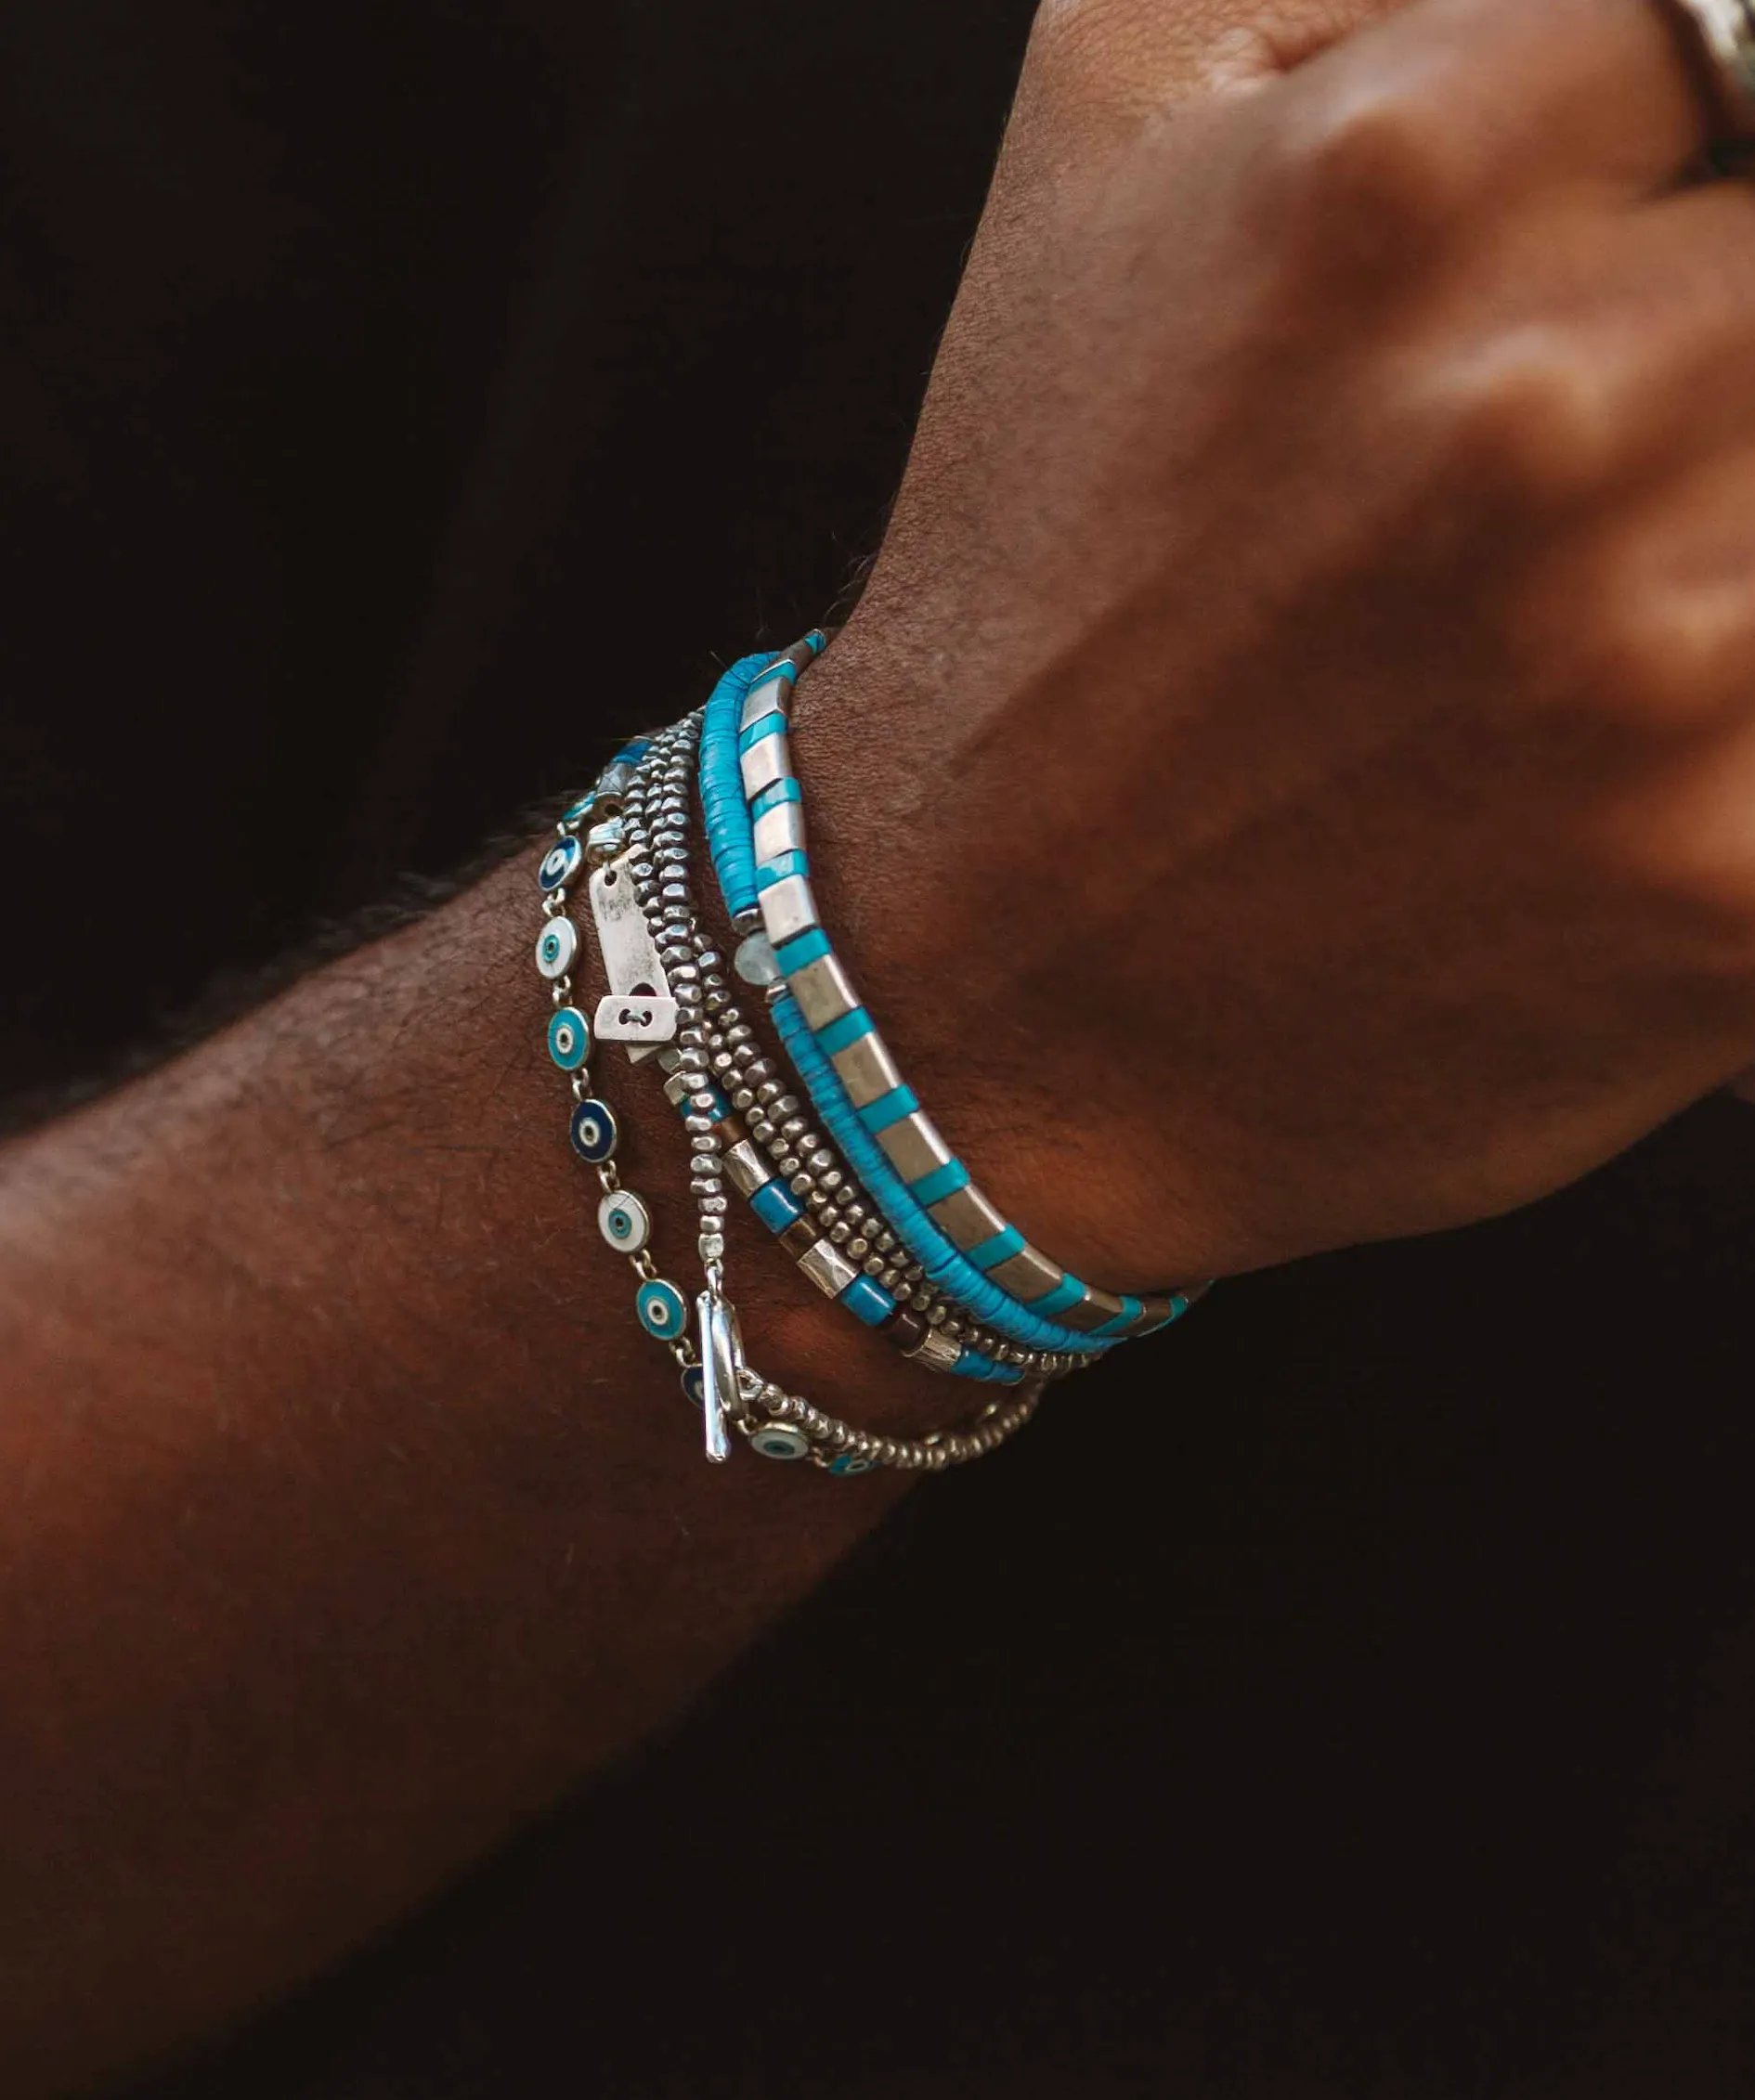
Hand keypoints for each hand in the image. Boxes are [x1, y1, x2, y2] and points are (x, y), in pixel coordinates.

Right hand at [801, 0, 1754, 1284]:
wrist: (986, 970)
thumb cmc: (1040, 573)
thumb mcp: (1102, 142)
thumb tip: (1640, 8)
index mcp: (1399, 179)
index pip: (1739, 48)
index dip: (1663, 181)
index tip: (1590, 286)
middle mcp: (1538, 413)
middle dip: (1698, 371)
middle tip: (1558, 481)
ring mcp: (1654, 668)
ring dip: (1724, 546)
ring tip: (1558, 625)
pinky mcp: (1727, 890)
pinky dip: (1745, 747)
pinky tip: (1619, 755)